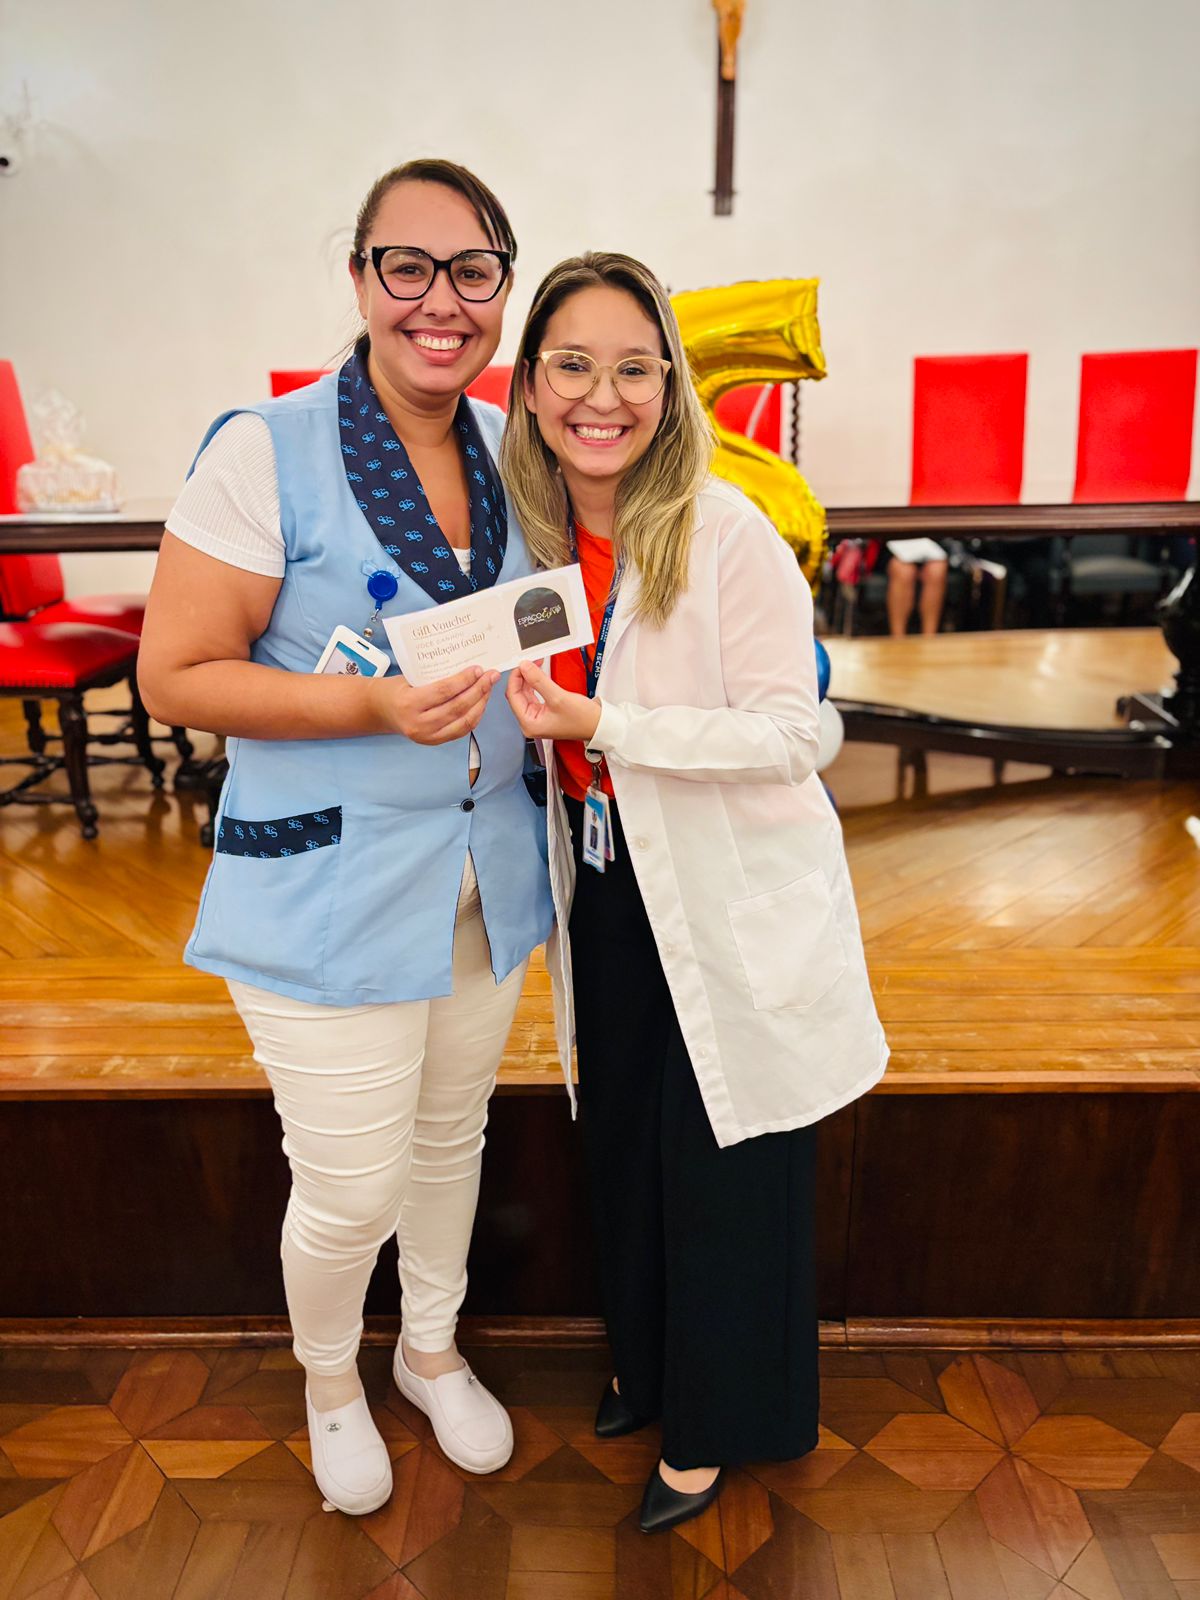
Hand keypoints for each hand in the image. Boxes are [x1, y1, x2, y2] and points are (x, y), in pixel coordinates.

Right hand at [379, 666, 498, 744]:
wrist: (380, 710)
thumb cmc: (396, 689)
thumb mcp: (409, 677)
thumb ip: (434, 676)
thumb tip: (466, 667)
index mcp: (409, 703)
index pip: (444, 691)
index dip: (464, 680)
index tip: (479, 669)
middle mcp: (419, 724)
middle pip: (457, 707)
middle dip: (479, 690)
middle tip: (491, 676)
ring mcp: (427, 736)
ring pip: (463, 721)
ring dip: (480, 703)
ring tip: (489, 688)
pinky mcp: (434, 742)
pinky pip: (461, 730)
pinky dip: (475, 716)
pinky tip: (481, 703)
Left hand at [505, 659, 601, 741]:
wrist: (599, 725)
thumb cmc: (582, 720)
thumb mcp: (558, 697)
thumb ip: (539, 681)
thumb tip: (524, 667)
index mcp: (529, 724)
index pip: (513, 696)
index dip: (516, 678)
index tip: (522, 664)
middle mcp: (530, 722)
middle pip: (518, 694)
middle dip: (523, 676)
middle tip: (530, 662)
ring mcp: (537, 717)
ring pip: (526, 693)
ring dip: (529, 678)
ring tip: (535, 665)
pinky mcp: (544, 712)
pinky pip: (534, 694)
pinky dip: (536, 683)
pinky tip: (538, 674)